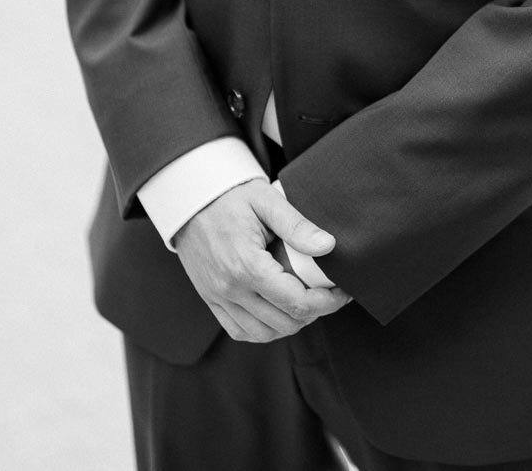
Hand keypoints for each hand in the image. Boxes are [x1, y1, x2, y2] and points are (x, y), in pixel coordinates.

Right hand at [173, 179, 351, 341]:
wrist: (189, 198)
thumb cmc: (230, 196)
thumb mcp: (266, 200)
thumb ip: (297, 226)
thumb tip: (328, 246)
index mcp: (246, 265)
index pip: (296, 301)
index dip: (327, 302)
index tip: (342, 292)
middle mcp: (230, 289)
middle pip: (285, 322)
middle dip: (315, 312)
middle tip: (329, 294)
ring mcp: (217, 298)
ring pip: (264, 334)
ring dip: (291, 324)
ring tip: (307, 302)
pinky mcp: (211, 300)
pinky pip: (240, 331)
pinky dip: (264, 330)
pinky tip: (278, 311)